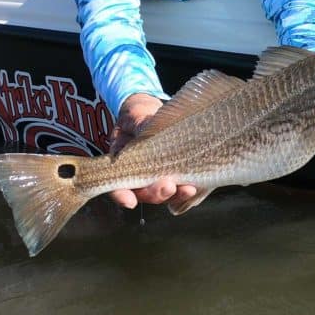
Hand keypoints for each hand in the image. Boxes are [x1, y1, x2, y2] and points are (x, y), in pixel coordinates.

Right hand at [108, 93, 197, 209]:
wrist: (157, 113)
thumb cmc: (140, 115)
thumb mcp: (135, 115)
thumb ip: (139, 123)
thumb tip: (146, 126)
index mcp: (122, 163)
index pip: (117, 186)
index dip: (121, 195)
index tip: (129, 201)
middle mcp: (140, 175)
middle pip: (144, 194)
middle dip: (155, 193)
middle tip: (168, 187)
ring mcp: (159, 177)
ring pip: (165, 194)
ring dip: (176, 194)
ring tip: (188, 189)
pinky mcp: (178, 174)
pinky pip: (182, 186)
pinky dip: (189, 189)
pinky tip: (197, 186)